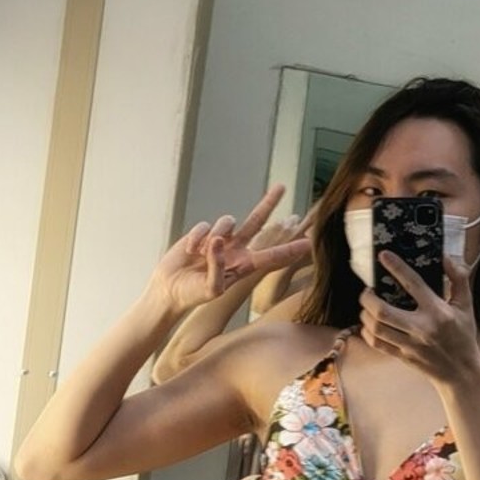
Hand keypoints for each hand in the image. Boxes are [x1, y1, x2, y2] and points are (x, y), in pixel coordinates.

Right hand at [150, 185, 311, 312]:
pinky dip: (196, 238)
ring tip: (199, 254)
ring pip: (227, 221)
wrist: (170, 289)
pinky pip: (204, 226)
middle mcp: (237, 250)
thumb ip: (218, 267)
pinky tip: (189, 251)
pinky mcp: (202, 233)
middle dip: (269, 203)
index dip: (289, 249)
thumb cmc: (194, 294)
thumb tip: (218, 240)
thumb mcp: (211, 289)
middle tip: (282, 186)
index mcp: (245, 266)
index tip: (308, 243)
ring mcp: (220, 239)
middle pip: (257, 221)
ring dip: (215, 234)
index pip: (271, 256)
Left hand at [358, 252, 479, 386]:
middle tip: (368, 290)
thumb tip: (446, 258)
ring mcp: (410, 345)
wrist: (461, 373)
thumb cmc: (463, 337)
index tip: (384, 255)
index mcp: (437, 312)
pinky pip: (377, 344)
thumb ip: (459, 279)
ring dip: (365, 314)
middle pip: (382, 311)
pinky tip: (369, 325)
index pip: (413, 284)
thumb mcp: (466, 306)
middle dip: (368, 297)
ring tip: (366, 306)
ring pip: (376, 328)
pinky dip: (367, 332)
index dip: (396, 267)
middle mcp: (421, 328)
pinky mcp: (403, 357)